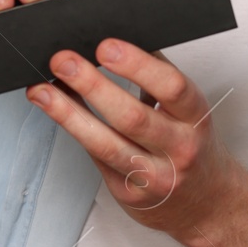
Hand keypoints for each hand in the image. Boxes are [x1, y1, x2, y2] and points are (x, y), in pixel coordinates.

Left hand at [27, 38, 247, 242]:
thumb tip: (117, 43)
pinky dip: (74, 131)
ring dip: (68, 113)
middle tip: (63, 61)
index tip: (106, 46)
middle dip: (92, 85)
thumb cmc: (191, 145)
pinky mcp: (130, 195)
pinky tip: (56, 111)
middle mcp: (178, 148)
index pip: (171, 87)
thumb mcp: (189, 110)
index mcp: (195, 117)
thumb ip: (159, 81)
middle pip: (132, 117)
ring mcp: (154, 176)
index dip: (138, 65)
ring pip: (105, 144)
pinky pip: (96, 159)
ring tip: (42, 90)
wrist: (206, 203)